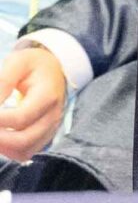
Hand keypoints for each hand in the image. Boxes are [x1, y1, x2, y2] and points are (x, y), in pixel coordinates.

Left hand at [0, 45, 67, 162]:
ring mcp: (50, 129)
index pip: (21, 117)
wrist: (54, 69)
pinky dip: (9, 150)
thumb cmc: (33, 65)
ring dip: (2, 147)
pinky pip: (25, 153)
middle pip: (23, 140)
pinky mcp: (44, 137)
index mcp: (48, 95)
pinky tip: (1, 137)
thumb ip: (3, 82)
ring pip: (24, 151)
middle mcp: (52, 116)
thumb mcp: (18, 62)